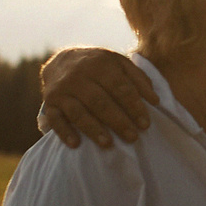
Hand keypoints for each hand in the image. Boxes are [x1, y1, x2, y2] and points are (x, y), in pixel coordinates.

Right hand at [39, 48, 153, 147]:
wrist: (62, 61)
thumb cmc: (99, 66)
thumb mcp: (119, 64)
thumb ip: (138, 79)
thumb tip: (155, 100)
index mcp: (100, 64)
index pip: (119, 87)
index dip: (134, 106)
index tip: (145, 124)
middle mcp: (78, 76)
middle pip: (100, 101)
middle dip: (118, 121)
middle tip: (133, 137)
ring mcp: (62, 90)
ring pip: (78, 112)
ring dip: (93, 129)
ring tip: (109, 144)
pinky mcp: (49, 103)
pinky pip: (55, 119)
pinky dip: (64, 132)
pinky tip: (76, 144)